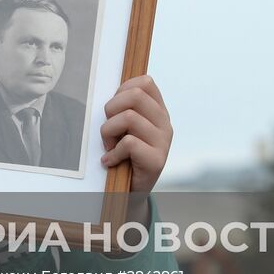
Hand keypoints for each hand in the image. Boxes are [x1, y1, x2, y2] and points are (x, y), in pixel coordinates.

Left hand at [99, 75, 172, 192]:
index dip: (123, 90)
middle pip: (135, 95)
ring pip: (129, 117)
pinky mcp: (157, 160)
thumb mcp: (127, 127)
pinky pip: (129, 143)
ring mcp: (163, 142)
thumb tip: (113, 91)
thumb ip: (125, 107)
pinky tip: (111, 160)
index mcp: (158, 111)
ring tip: (110, 146)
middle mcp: (164, 124)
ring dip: (109, 132)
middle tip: (109, 129)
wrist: (131, 191)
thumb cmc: (125, 155)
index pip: (145, 82)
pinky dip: (113, 152)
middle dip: (112, 109)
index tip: (114, 109)